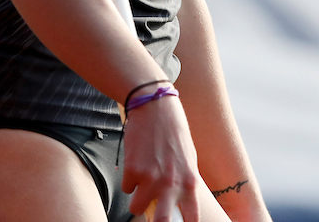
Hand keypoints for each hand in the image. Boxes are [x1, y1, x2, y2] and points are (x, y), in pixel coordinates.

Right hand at [121, 96, 201, 221]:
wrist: (156, 107)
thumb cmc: (175, 132)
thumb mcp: (188, 159)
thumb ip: (185, 182)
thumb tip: (179, 203)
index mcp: (190, 181)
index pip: (192, 217)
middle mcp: (172, 184)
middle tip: (153, 214)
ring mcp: (151, 178)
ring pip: (137, 207)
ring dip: (137, 199)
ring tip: (141, 182)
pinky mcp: (133, 170)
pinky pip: (127, 188)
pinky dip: (129, 180)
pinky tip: (136, 161)